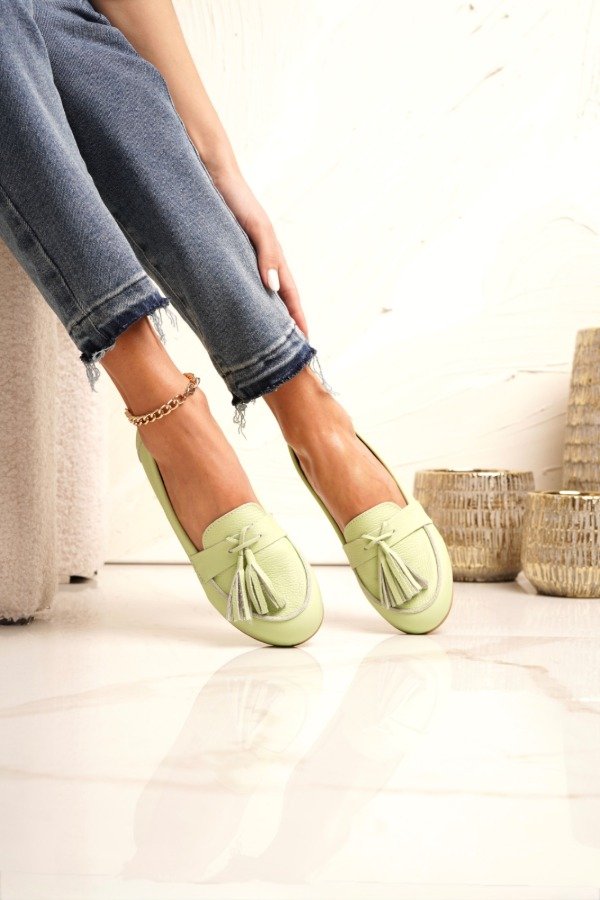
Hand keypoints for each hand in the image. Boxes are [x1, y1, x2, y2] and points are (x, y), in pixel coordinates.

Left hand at [211, 169, 308, 337]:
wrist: (211, 176)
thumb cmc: (236, 199)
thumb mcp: (256, 227)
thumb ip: (266, 254)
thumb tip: (272, 288)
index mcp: (273, 257)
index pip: (290, 295)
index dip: (297, 318)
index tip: (304, 341)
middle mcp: (261, 262)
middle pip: (278, 299)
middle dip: (284, 323)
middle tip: (287, 350)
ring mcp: (245, 260)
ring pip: (259, 295)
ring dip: (264, 316)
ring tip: (264, 340)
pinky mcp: (227, 257)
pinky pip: (239, 286)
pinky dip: (243, 302)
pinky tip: (236, 313)